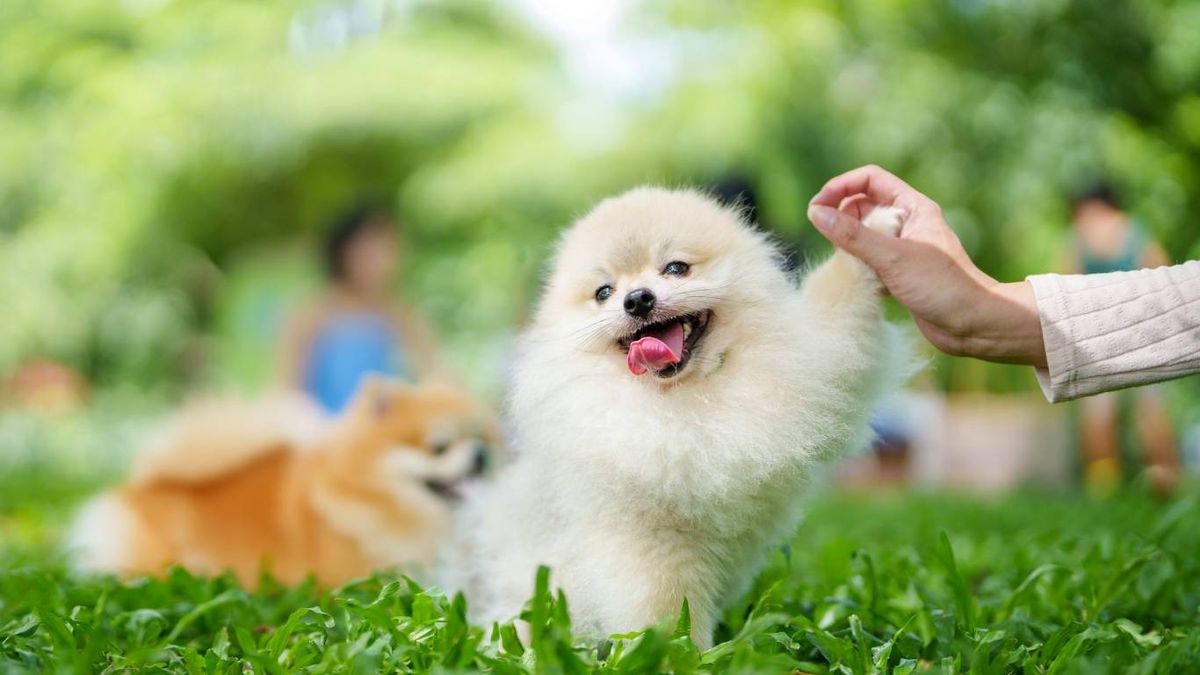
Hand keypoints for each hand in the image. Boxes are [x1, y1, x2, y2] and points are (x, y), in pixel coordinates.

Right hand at [807, 165, 1046, 367]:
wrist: (975, 325)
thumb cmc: (943, 287)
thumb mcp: (893, 258)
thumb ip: (853, 236)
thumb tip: (816, 214)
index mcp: (913, 208)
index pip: (870, 180)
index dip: (841, 187)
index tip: (818, 206)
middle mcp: (908, 224)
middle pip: (863, 206)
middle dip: (841, 218)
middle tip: (828, 238)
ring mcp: (903, 249)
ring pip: (863, 236)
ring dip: (848, 246)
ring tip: (845, 264)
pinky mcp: (899, 274)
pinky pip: (868, 261)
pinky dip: (858, 268)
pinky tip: (859, 283)